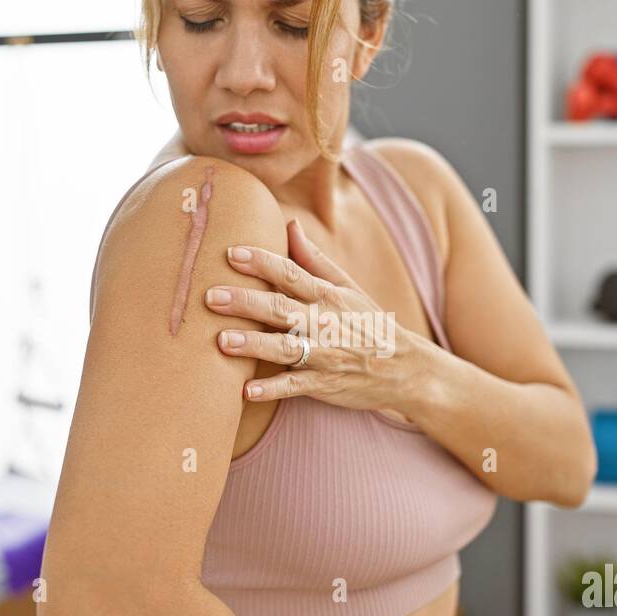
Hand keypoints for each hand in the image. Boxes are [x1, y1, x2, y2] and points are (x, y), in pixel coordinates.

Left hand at [204, 219, 431, 411]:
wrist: (405, 368)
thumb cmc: (367, 324)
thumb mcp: (347, 288)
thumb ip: (314, 259)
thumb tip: (289, 224)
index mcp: (328, 296)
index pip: (291, 273)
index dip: (262, 262)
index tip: (231, 253)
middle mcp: (325, 322)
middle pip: (281, 308)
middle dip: (245, 302)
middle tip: (211, 297)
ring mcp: (325, 354)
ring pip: (285, 347)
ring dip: (254, 344)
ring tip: (222, 341)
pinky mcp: (325, 384)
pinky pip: (296, 387)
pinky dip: (272, 389)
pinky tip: (246, 391)